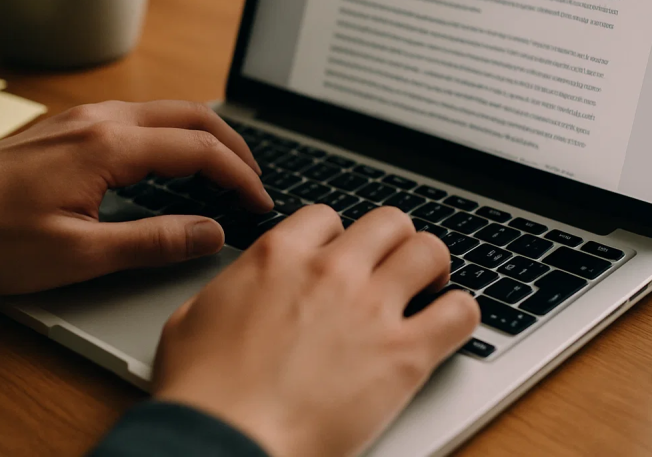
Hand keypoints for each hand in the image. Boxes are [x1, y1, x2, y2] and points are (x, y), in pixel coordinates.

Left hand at [0, 100, 272, 293]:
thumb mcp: (78, 254)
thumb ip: (154, 241)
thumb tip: (211, 233)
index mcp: (109, 145)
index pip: (200, 149)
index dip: (240, 176)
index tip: (260, 204)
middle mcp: (101, 118)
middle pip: (193, 115)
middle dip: (234, 146)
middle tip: (256, 181)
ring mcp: (83, 116)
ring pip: (166, 111)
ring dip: (204, 137)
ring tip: (225, 172)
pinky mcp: (69, 125)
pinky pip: (139, 117)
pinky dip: (174, 135)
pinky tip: (173, 163)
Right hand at [152, 205, 479, 456]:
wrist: (223, 441)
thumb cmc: (201, 393)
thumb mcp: (191, 320)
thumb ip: (228, 291)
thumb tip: (239, 290)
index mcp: (278, 257)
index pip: (327, 217)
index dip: (336, 238)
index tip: (339, 259)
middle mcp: (330, 270)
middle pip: (387, 221)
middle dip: (392, 242)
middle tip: (390, 268)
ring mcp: (371, 308)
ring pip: (429, 250)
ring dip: (431, 266)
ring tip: (428, 288)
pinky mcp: (404, 354)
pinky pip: (460, 311)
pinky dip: (460, 314)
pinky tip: (447, 326)